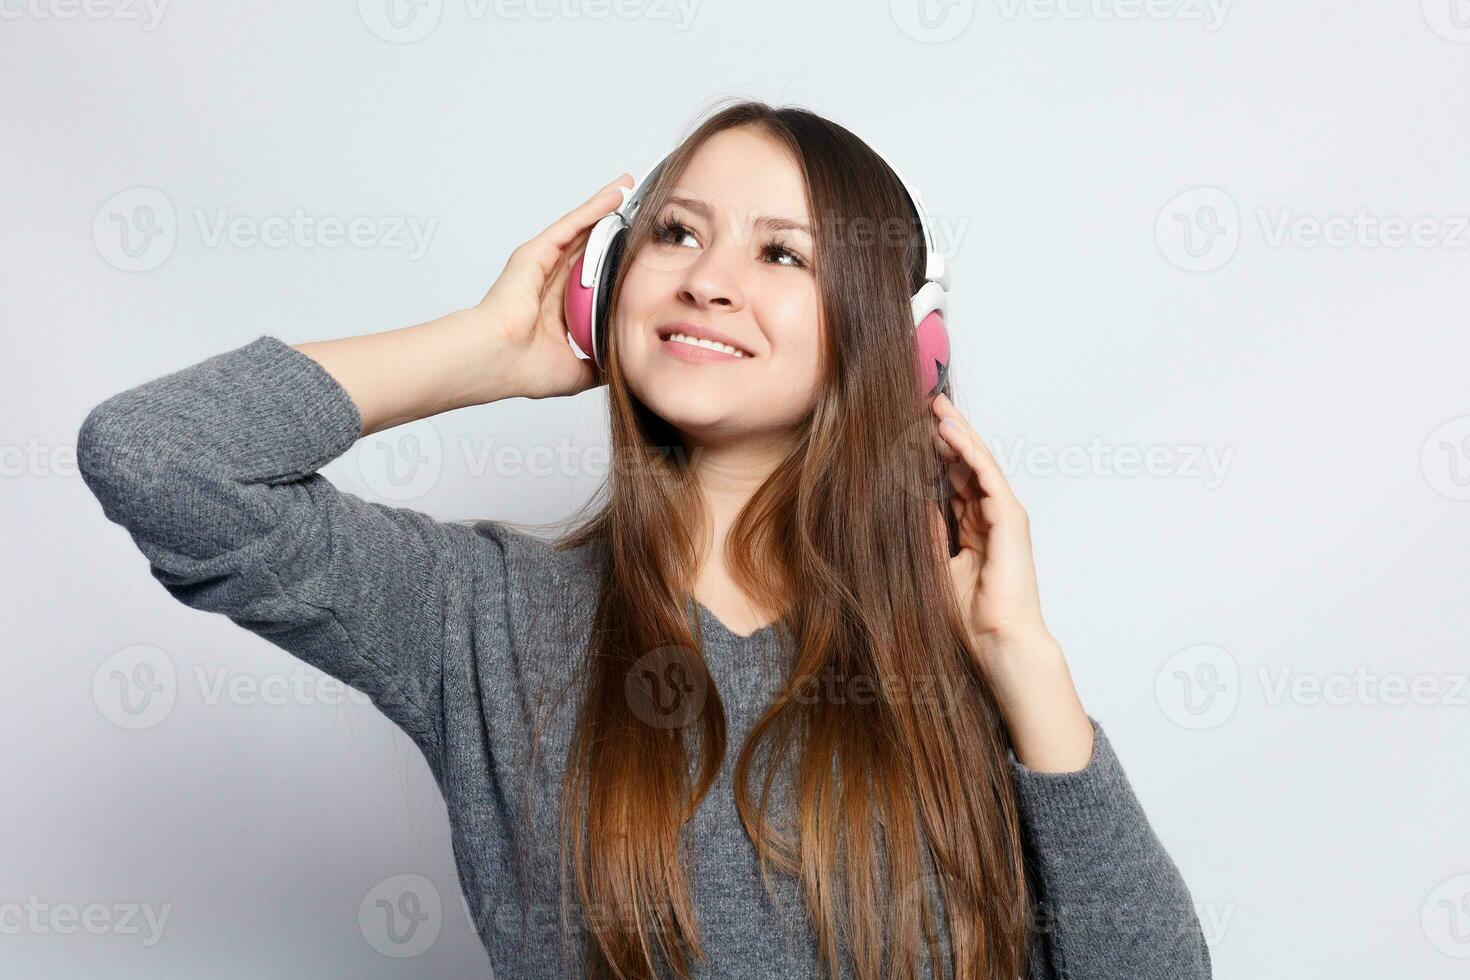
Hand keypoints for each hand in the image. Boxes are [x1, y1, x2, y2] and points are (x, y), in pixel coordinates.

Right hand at [468, 173, 634, 399]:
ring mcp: (541, 266)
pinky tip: (614, 194)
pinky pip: (571, 225)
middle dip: (613, 230)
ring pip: (581, 231)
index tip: (639, 258)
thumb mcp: (577, 371)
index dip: (614, 268)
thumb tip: (621, 366)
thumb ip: (598, 364)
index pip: (592, 282)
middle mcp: (549, 285)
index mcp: (556, 311)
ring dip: (606, 209)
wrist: (496, 359)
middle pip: (588, 248)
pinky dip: (593, 208)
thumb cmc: (521, 368)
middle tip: (640, 210)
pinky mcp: (536, 252)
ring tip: (629, 188)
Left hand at [930, 391, 1049, 654]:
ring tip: (935, 405)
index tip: (911, 429)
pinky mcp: (1010, 518)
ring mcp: (1004, 515)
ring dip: (957, 432)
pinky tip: (949, 430)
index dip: (935, 453)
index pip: (954, 479)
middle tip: (925, 402)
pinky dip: (968, 449)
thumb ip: (928, 532)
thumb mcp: (935, 564)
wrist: (998, 640)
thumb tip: (909, 502)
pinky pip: (987, 474)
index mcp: (975, 527)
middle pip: (967, 463)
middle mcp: (991, 515)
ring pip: (978, 461)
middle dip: (947, 432)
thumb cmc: (971, 614)